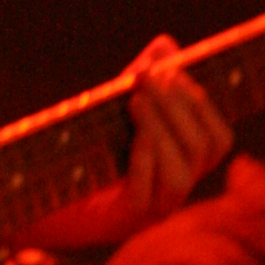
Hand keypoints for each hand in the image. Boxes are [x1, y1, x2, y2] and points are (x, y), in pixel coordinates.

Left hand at [27, 35, 233, 249]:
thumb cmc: (91, 142)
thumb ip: (144, 74)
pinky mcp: (125, 219)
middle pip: (205, 150)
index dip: (203, 104)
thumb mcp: (120, 102)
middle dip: (179, 108)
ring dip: (161, 130)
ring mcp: (155, 207)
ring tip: (137, 100)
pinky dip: (144, 160)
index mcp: (185, 161)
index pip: (219, 138)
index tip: (173, 71)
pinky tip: (132, 136)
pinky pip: (147, 195)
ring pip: (181, 175)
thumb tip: (166, 45)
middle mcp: (178, 187)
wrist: (45, 186)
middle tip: (150, 78)